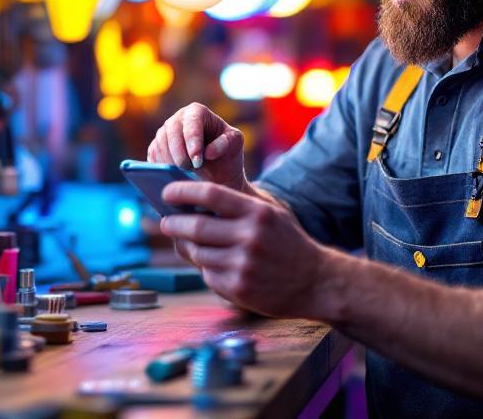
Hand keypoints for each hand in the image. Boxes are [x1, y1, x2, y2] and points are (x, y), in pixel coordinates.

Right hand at [146, 103, 246, 191]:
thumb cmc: (227, 155)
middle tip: (187, 169)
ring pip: (160, 143)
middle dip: (179, 152)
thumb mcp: (235, 145)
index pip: (192, 122)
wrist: (218, 174)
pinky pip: (153, 156)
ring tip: (182, 175)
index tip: (197, 160)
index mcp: (198, 112)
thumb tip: (208, 152)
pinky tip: (171, 176)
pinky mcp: (156, 148)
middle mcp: (178, 119)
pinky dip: (160, 166)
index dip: (193, 141)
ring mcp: (165, 133)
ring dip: (169, 160)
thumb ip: (226, 143)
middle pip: (172, 131)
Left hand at [159, 180, 335, 318]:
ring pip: (197, 253)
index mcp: (257, 213)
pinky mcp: (238, 290)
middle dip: (172, 223)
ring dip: (188, 248)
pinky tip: (216, 264)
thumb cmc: (287, 243)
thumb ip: (236, 207)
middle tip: (165, 221)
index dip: (182, 192)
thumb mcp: (270, 215)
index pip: (210, 195)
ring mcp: (243, 266)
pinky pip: (207, 275)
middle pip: (195, 227)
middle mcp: (250, 238)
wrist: (317, 282)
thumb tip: (189, 203)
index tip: (166, 192)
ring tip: (190, 243)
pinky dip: (206, 268)